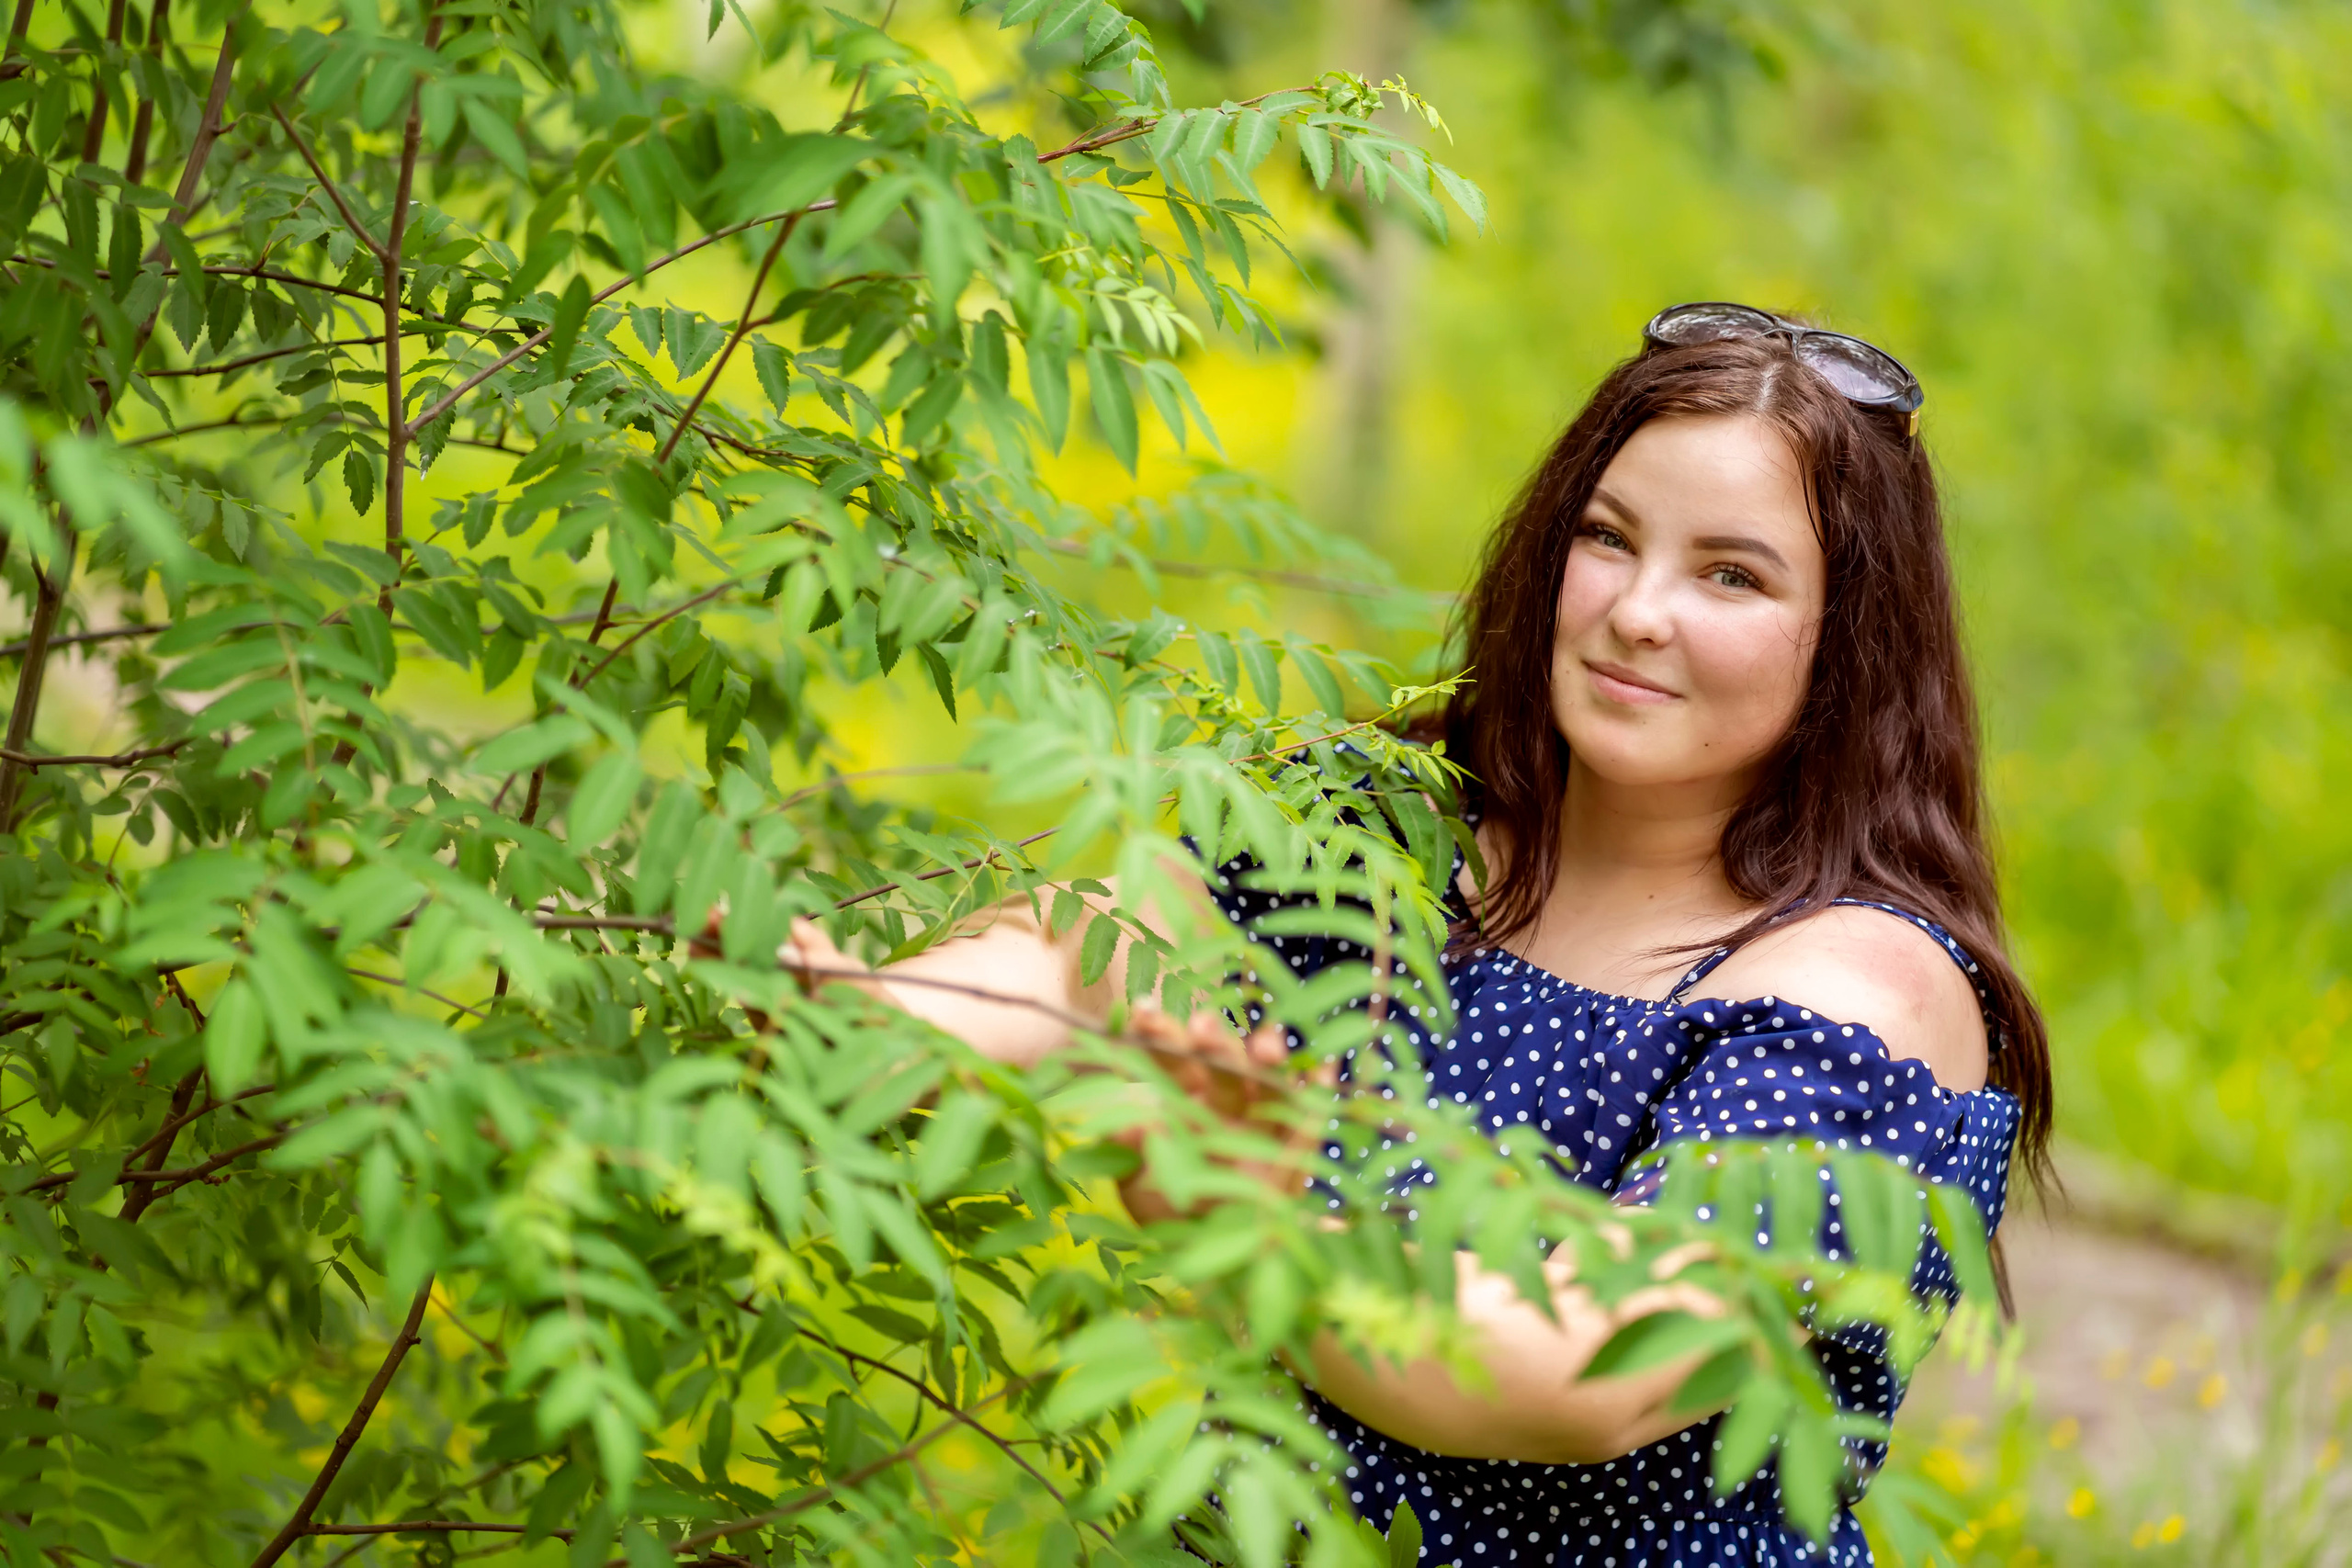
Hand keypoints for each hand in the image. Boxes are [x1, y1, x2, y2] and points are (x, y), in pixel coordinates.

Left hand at [1113, 1008, 1333, 1223]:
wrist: (1213, 1254)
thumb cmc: (1170, 1208)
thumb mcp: (1138, 1183)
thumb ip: (1130, 1149)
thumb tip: (1128, 1119)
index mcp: (1183, 1100)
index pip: (1170, 1060)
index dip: (1159, 1035)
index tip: (1143, 1013)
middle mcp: (1224, 1104)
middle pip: (1220, 1065)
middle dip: (1213, 1043)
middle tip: (1201, 1025)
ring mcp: (1262, 1125)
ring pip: (1268, 1083)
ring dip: (1269, 1060)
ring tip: (1268, 1044)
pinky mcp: (1295, 1152)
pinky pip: (1309, 1121)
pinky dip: (1319, 1095)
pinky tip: (1324, 1071)